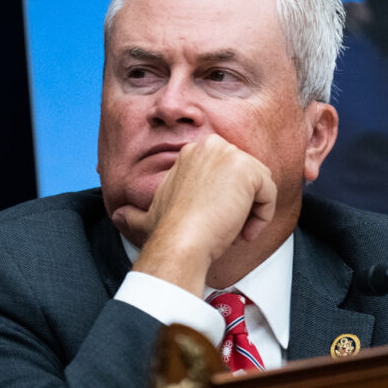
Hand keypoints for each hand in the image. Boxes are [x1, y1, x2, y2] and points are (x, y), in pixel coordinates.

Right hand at [113, 135, 276, 296]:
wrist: (180, 241)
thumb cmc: (166, 233)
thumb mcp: (145, 218)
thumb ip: (133, 214)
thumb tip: (118, 216)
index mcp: (192, 153)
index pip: (227, 173)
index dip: (224, 201)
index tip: (213, 221)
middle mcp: (211, 147)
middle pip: (246, 176)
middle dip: (241, 205)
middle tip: (226, 228)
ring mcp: (230, 155)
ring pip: (259, 184)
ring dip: (251, 212)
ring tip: (234, 232)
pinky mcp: (248, 170)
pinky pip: (270, 193)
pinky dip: (262, 217)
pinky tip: (243, 231)